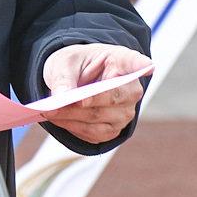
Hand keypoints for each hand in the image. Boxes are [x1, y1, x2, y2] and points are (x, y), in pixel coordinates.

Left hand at [37, 43, 151, 143]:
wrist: (76, 78)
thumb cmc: (75, 65)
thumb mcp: (64, 63)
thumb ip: (64, 79)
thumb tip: (62, 97)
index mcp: (123, 62)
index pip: (137, 63)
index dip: (142, 66)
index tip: (148, 66)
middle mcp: (131, 90)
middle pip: (108, 101)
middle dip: (77, 105)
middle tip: (51, 106)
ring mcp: (126, 112)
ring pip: (97, 120)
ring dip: (69, 119)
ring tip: (48, 112)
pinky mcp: (114, 130)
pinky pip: (92, 134)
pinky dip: (71, 128)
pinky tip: (58, 119)